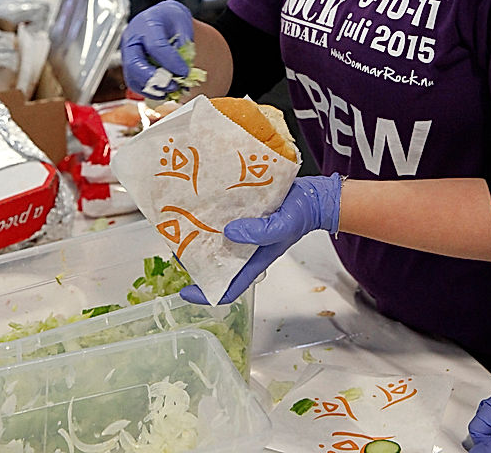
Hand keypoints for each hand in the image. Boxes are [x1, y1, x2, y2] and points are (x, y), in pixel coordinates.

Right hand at [120, 0, 192, 98]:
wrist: (162, 18)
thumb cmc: (172, 20)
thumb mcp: (184, 25)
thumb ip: (185, 46)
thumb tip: (184, 70)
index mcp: (147, 23)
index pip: (156, 46)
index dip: (171, 62)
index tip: (185, 72)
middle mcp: (132, 38)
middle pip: (135, 64)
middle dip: (155, 79)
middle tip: (174, 86)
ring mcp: (127, 52)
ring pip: (132, 77)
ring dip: (152, 89)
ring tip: (171, 90)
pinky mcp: (128, 65)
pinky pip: (134, 82)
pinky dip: (148, 91)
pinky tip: (163, 91)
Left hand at [181, 174, 342, 304]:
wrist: (314, 195)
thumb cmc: (302, 215)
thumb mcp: (282, 227)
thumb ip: (259, 233)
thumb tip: (229, 232)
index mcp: (254, 260)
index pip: (228, 287)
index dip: (206, 294)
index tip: (184, 292)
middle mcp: (245, 247)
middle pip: (216, 262)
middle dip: (196, 259)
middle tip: (177, 245)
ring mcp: (245, 230)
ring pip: (217, 239)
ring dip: (200, 234)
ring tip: (183, 223)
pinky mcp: (245, 213)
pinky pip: (224, 217)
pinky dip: (212, 213)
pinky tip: (202, 202)